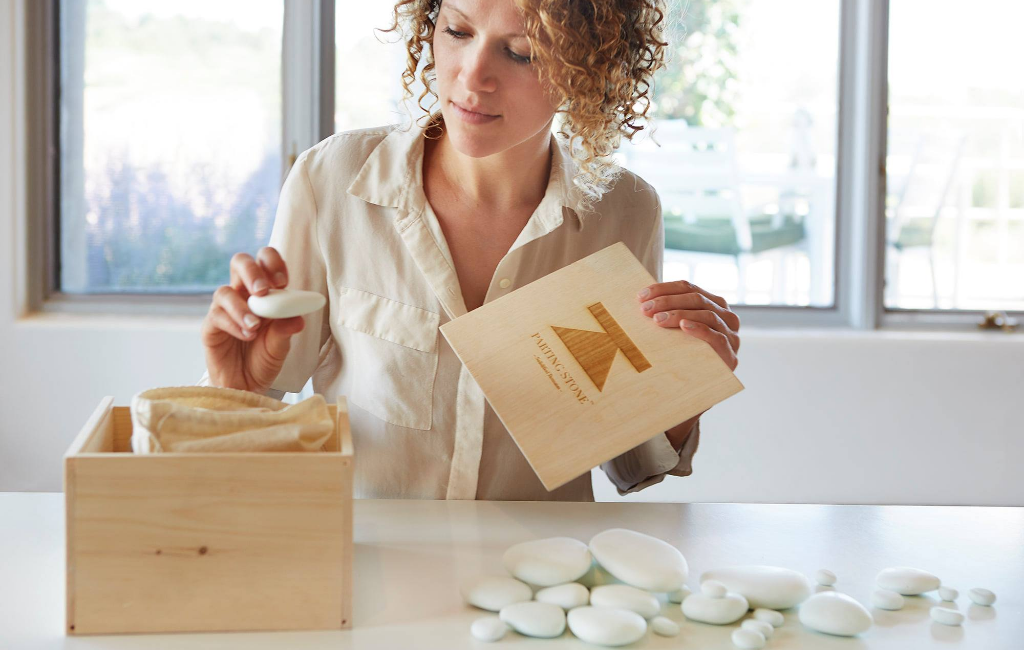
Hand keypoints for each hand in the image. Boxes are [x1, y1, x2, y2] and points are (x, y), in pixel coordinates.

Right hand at [200, 247, 305, 392]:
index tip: (283, 281)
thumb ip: (286, 329)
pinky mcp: (210, 327)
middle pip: (240, 262)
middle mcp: (242, 294)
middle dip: (252, 272)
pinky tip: (247, 335)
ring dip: (242, 307)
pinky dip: (234, 324)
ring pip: (224, 291)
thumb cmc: (264, 359)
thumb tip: (298, 318)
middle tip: (263, 291)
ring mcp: (224, 309)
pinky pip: (217, 316)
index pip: (265, 261)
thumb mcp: (281, 345)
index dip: (273, 263)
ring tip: (255, 326)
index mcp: (265, 292)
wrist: (246, 386)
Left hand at [637, 280, 740, 370]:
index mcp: (714, 305)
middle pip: (697, 299)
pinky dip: (699, 329)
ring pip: (707, 315)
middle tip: (645, 309)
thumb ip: (669, 313)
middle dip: (668, 301)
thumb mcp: (676, 331)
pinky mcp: (730, 355)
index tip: (641, 296)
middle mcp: (726, 317)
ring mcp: (731, 335)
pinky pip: (717, 337)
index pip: (689, 288)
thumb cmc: (684, 355)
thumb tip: (641, 300)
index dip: (664, 289)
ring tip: (657, 320)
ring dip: (679, 314)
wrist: (698, 389)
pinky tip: (683, 326)